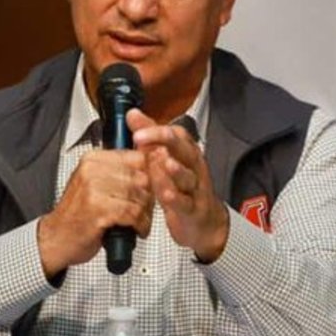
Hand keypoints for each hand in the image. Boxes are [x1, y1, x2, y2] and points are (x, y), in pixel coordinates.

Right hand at [37, 149, 152, 277]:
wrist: (57, 237)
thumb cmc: (78, 213)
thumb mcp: (94, 184)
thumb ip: (118, 173)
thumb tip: (152, 165)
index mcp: (92, 160)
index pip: (136, 157)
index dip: (149, 175)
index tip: (150, 188)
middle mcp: (92, 170)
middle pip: (140, 177)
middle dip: (149, 196)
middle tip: (146, 209)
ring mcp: (94, 189)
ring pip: (138, 196)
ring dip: (145, 212)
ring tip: (142, 220)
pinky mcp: (98, 210)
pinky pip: (132, 213)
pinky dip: (140, 224)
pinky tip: (138, 229)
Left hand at [128, 109, 228, 262]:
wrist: (202, 221)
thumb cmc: (182, 187)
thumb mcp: (164, 158)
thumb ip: (150, 136)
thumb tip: (133, 114)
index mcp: (186, 152)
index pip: (176, 134)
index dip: (156, 129)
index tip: (137, 129)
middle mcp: (193, 167)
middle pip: (184, 149)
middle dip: (165, 140)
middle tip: (142, 138)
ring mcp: (195, 189)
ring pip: (188, 177)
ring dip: (175, 169)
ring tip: (162, 162)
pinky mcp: (193, 210)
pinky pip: (186, 203)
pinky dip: (177, 198)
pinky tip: (167, 194)